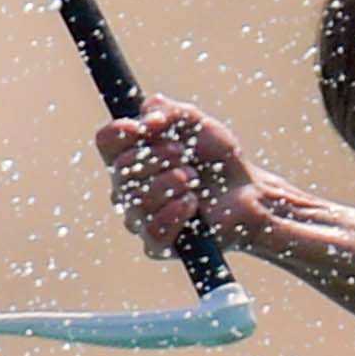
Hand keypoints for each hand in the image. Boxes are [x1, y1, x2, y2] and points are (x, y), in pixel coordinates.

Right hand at [96, 95, 263, 261]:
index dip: (120, 133)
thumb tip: (146, 119)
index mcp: (131, 155)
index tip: (143, 128)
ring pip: (136, 202)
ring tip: (193, 179)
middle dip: (157, 157)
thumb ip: (168, 111)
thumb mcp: (196, 123)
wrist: (248, 191)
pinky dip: (173, 214)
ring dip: (170, 184)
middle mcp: (128, 188)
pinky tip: (191, 203)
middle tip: (184, 154)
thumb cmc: (218, 157)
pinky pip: (152, 233)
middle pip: (120, 170)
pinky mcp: (159, 244)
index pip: (107, 142)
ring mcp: (141, 218)